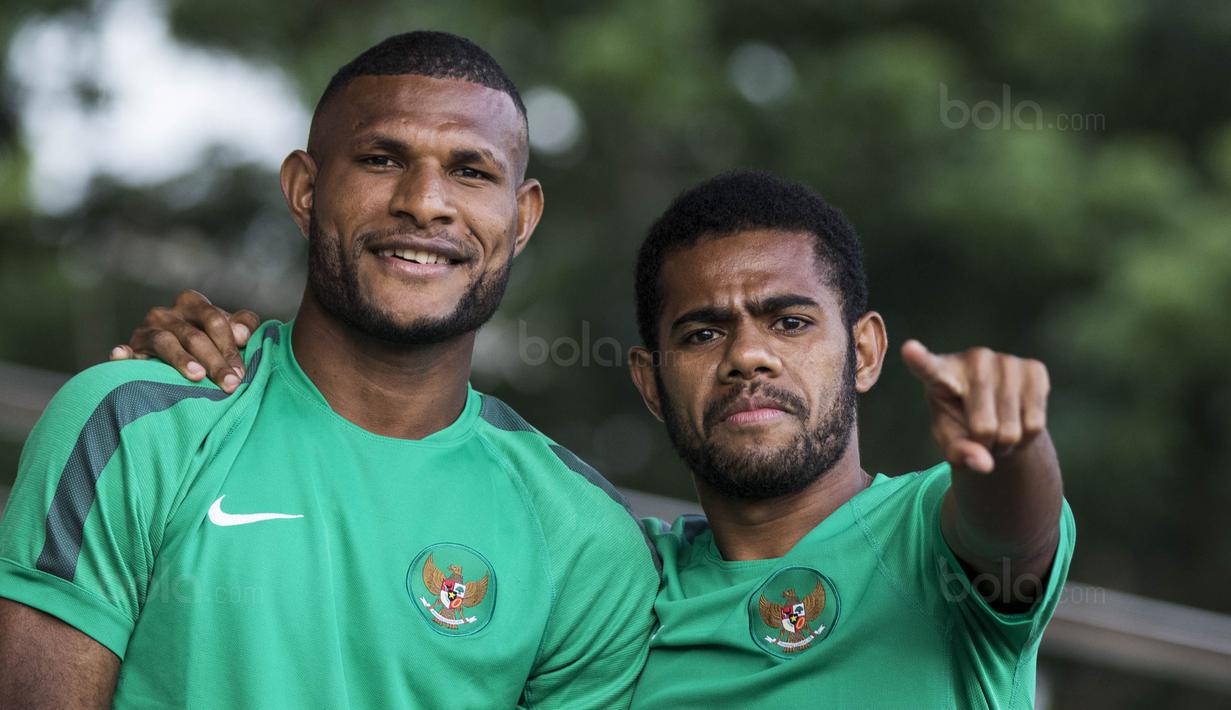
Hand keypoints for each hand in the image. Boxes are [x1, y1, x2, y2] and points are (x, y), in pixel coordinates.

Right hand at [109, 290, 261, 393]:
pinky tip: (124, 356)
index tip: (240, 373)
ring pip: (165, 342)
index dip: (229, 346)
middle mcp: (167, 313)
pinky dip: (124, 353)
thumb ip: (242, 327)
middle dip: (215, 361)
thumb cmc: (208, 342)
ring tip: (197, 376)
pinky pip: (127, 351)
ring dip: (182, 360)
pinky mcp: (130, 348)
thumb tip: (243, 335)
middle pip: (194, 335)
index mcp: (192, 303)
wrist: (171, 357)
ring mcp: (146, 330)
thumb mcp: (227, 332)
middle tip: (229, 384)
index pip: (214, 320)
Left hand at [901, 340, 1049, 473]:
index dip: (919, 359)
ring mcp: (1006, 360)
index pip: (928, 367)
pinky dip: (1027, 437)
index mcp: (941, 373)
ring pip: (1012, 430)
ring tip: (999, 430)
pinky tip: (1019, 422)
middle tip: (982, 438)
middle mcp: (974, 359)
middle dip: (986, 446)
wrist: (999, 412)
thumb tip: (984, 463)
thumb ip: (959, 453)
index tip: (909, 350)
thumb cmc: (962, 424)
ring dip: (1007, 445)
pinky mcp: (1035, 368)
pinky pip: (1035, 424)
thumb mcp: (951, 440)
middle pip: (984, 427)